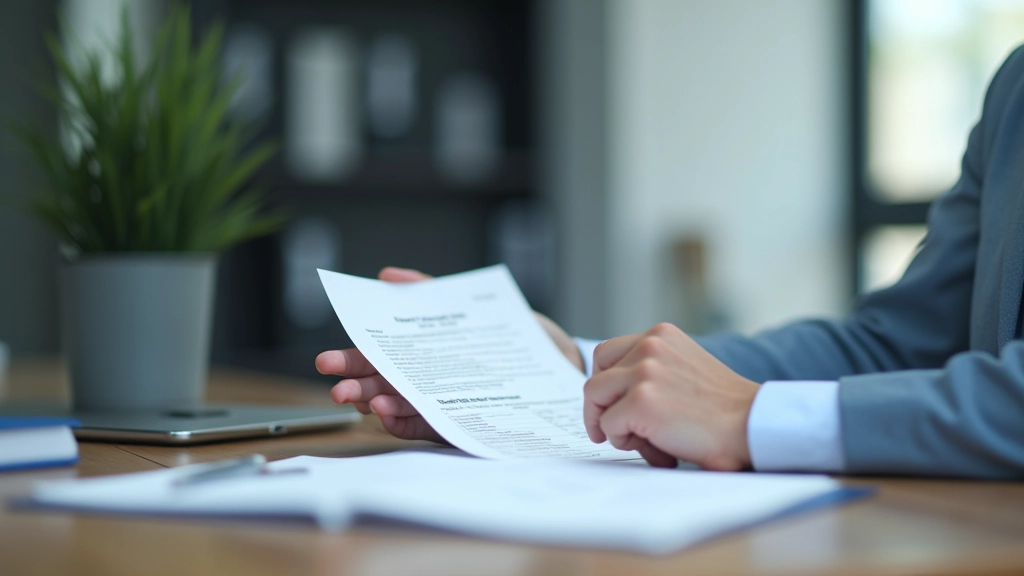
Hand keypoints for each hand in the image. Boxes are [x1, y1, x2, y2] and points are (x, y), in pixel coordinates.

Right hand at [316, 266, 584, 442]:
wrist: (562, 363)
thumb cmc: (517, 335)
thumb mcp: (472, 305)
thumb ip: (430, 292)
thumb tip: (389, 276)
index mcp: (424, 353)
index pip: (380, 356)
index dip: (353, 358)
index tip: (327, 359)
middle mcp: (428, 381)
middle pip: (382, 384)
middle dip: (354, 384)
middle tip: (334, 385)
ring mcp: (442, 404)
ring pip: (398, 407)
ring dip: (373, 405)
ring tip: (357, 399)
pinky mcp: (461, 424)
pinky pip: (426, 427)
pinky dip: (404, 421)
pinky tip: (388, 411)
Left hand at [582, 323, 758, 469]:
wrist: (752, 426)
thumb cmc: (723, 410)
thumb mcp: (684, 369)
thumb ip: (651, 370)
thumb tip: (610, 398)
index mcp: (661, 335)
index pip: (607, 354)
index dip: (605, 384)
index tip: (611, 406)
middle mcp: (650, 346)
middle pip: (595, 376)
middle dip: (600, 406)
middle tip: (614, 429)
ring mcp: (644, 372)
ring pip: (595, 399)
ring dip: (613, 426)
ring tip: (643, 441)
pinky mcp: (640, 402)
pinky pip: (609, 426)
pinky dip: (625, 441)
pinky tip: (658, 449)